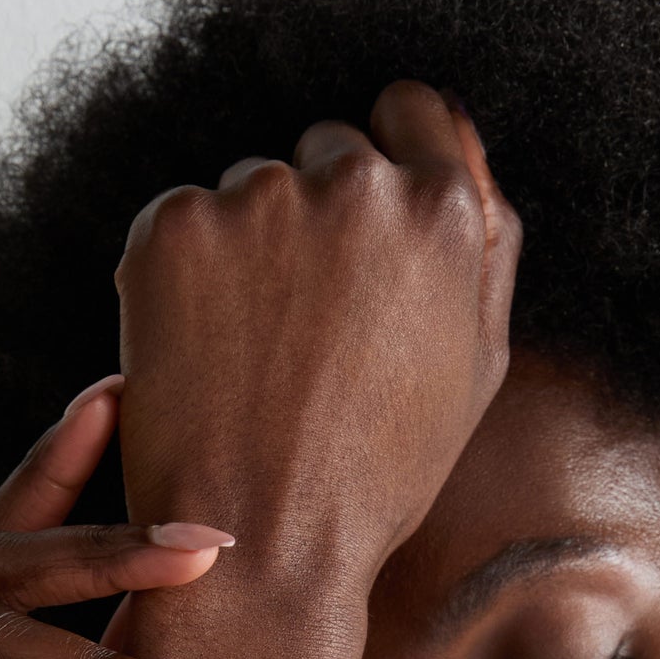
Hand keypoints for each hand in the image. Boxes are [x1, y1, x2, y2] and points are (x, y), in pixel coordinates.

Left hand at [114, 81, 520, 583]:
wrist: (264, 545)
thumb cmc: (378, 472)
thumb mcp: (476, 361)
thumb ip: (486, 236)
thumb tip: (458, 125)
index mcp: (443, 210)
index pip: (410, 112)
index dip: (387, 168)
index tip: (361, 239)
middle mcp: (355, 184)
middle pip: (328, 153)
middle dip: (317, 222)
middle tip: (307, 336)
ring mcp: (257, 199)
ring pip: (249, 191)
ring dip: (247, 252)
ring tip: (256, 360)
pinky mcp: (174, 227)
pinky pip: (180, 221)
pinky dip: (181, 275)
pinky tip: (204, 354)